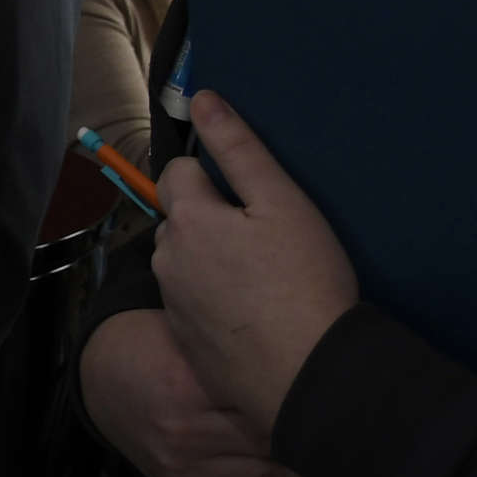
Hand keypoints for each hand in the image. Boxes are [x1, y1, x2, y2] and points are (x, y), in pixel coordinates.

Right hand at [79, 308, 350, 476]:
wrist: (99, 377)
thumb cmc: (155, 338)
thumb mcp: (190, 325)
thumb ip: (240, 339)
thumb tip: (318, 344)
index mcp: (187, 383)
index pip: (269, 406)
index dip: (323, 412)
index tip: (372, 414)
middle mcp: (186, 434)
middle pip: (276, 452)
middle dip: (333, 455)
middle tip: (388, 454)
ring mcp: (185, 470)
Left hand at [150, 91, 364, 440]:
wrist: (308, 376)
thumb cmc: (304, 283)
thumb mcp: (282, 203)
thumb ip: (239, 149)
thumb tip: (204, 99)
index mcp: (188, 220)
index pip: (178, 172)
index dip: (214, 174)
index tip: (251, 196)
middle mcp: (168, 260)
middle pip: (180, 220)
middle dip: (211, 218)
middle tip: (265, 237)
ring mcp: (174, 305)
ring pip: (185, 263)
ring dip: (210, 260)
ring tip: (264, 277)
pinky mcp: (187, 343)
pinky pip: (194, 305)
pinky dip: (215, 301)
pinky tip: (255, 313)